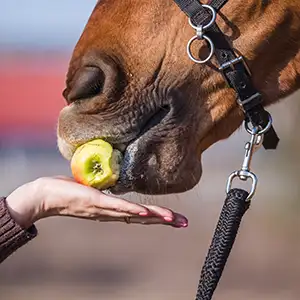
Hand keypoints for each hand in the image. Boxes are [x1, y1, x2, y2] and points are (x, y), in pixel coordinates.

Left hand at [5, 176, 187, 229]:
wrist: (45, 196)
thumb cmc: (68, 191)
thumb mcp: (93, 190)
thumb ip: (106, 189)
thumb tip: (115, 181)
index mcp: (112, 210)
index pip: (139, 215)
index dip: (158, 217)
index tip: (175, 218)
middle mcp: (111, 214)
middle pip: (142, 218)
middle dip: (163, 220)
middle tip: (183, 223)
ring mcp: (104, 209)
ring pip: (133, 214)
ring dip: (154, 216)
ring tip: (172, 218)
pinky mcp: (95, 202)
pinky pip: (116, 207)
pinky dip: (132, 210)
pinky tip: (146, 211)